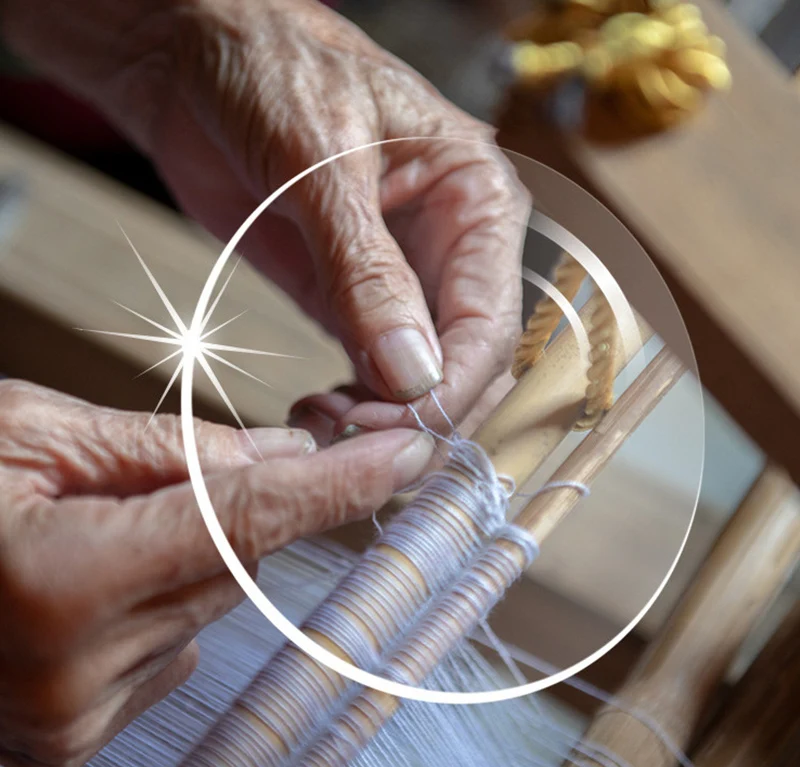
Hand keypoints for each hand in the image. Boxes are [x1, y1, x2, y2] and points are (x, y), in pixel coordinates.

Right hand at [0, 381, 431, 766]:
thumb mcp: (32, 433)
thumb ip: (170, 451)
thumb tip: (286, 453)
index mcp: (62, 582)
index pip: (249, 522)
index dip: (339, 483)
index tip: (406, 451)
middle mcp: (77, 674)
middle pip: (239, 561)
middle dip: (251, 501)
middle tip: (215, 458)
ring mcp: (75, 719)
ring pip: (214, 601)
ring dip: (199, 546)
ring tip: (109, 520)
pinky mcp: (75, 735)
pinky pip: (176, 642)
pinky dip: (169, 593)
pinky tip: (103, 573)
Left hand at [3, 0, 528, 440]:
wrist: (195, 60)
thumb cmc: (270, 71)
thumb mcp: (320, 166)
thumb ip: (367, 273)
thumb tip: (412, 374)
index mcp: (476, 199)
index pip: (491, 321)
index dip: (454, 386)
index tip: (402, 428)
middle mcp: (452, 247)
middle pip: (466, 360)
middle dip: (421, 411)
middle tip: (356, 444)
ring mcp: (402, 280)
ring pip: (420, 376)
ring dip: (383, 418)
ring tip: (323, 429)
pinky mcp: (352, 300)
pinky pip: (372, 371)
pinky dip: (354, 406)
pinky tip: (319, 415)